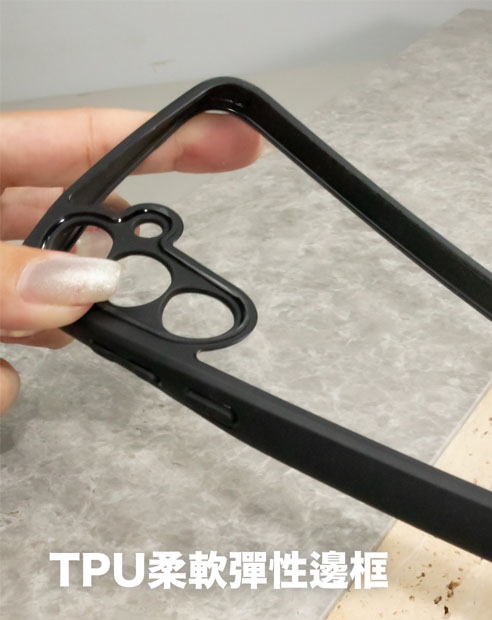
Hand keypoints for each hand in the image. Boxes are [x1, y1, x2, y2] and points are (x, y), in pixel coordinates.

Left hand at [0, 108, 261, 414]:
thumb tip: (89, 284)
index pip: (79, 142)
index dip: (164, 139)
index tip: (237, 144)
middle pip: (79, 231)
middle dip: (107, 271)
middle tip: (147, 288)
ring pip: (50, 306)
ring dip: (50, 337)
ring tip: (15, 352)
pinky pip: (15, 356)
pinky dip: (8, 377)